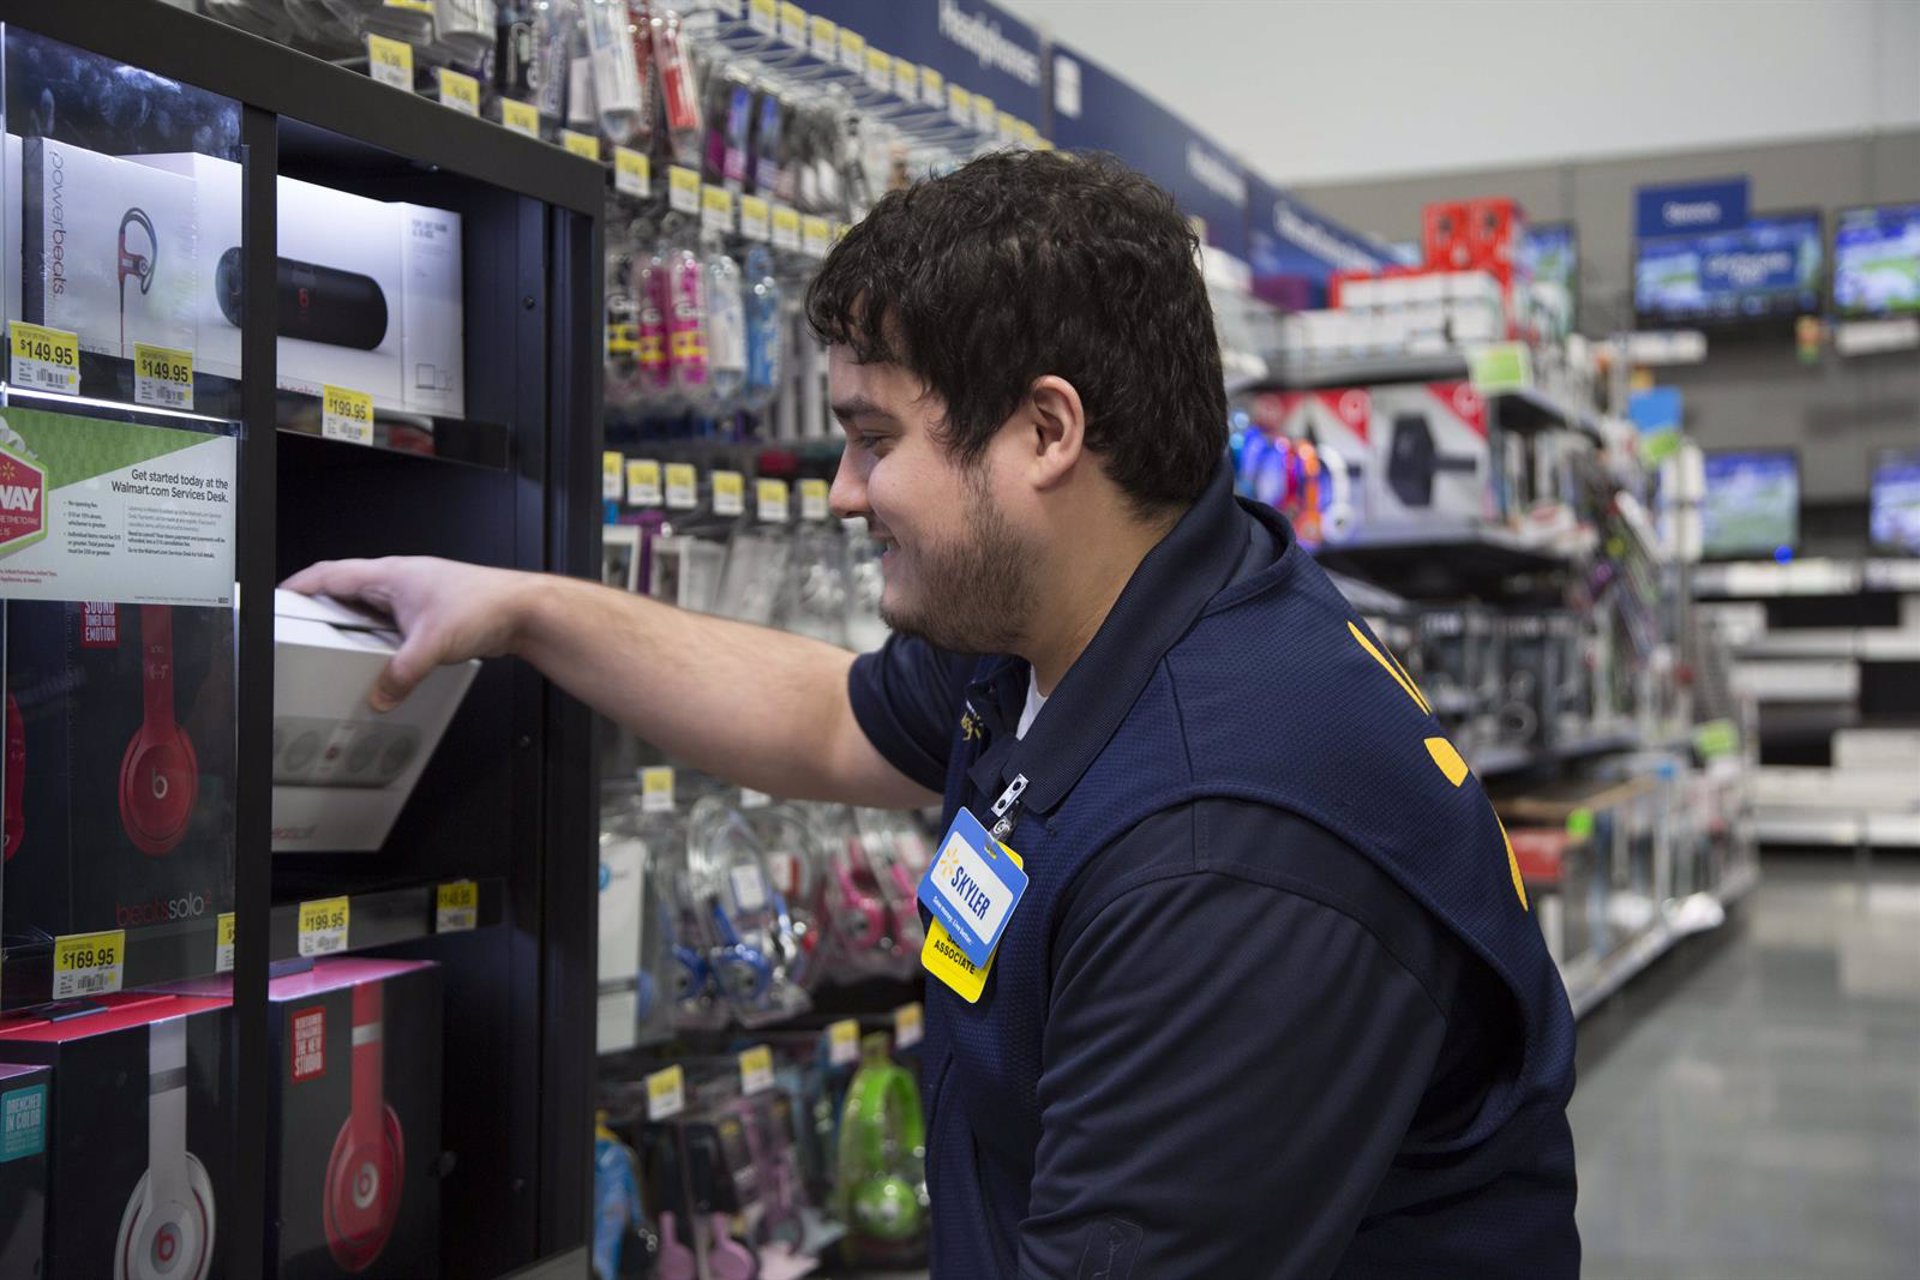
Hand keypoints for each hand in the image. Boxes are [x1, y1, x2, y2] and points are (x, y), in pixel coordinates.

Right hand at [281, 557, 536, 710]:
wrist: (524, 610)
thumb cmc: (487, 605)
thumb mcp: (432, 645)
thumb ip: (401, 674)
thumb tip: (380, 695)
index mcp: (391, 574)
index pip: (330, 574)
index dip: (299, 586)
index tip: (278, 598)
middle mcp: (401, 580)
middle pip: (347, 590)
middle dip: (321, 608)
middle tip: (299, 627)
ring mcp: (416, 596)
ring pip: (371, 608)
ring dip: (352, 624)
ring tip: (335, 645)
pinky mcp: (431, 613)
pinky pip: (392, 623)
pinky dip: (378, 637)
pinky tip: (380, 655)